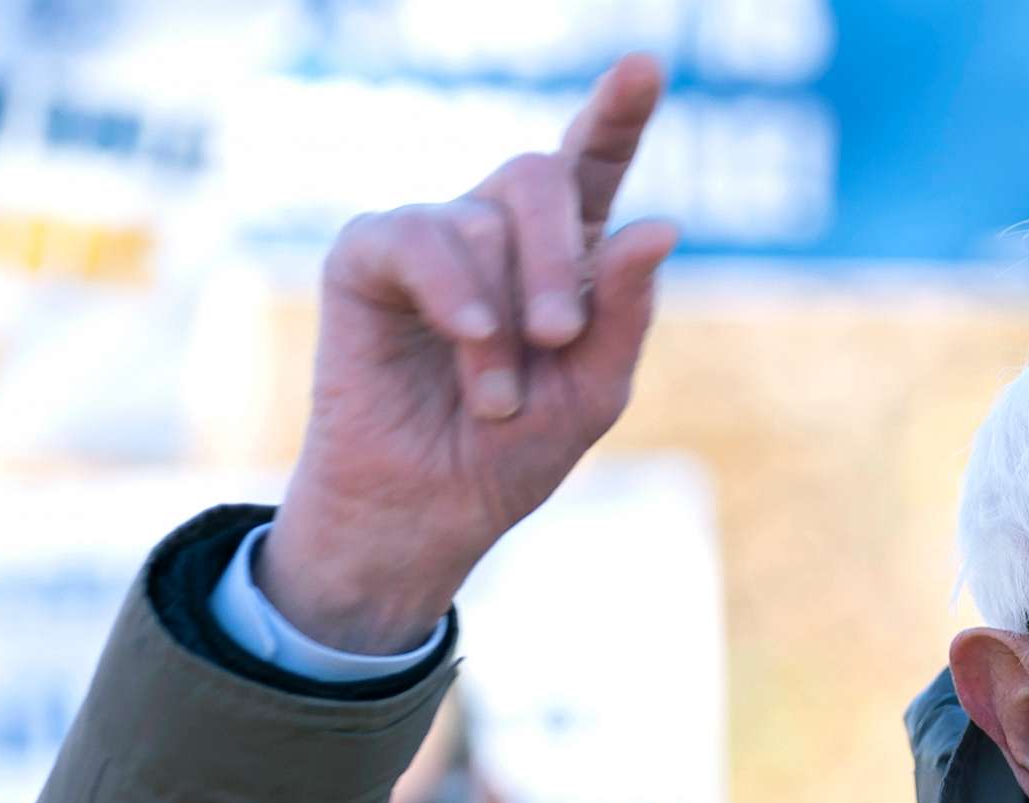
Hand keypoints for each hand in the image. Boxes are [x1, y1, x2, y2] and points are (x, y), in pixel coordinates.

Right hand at [264, 53, 679, 652]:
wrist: (428, 509)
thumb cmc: (513, 452)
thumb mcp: (593, 390)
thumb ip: (625, 311)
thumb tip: (661, 225)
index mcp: (562, 252)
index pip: (592, 162)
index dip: (617, 112)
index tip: (644, 67)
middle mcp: (496, 228)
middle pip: (539, 178)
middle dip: (557, 258)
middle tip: (559, 338)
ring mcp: (431, 236)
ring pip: (480, 225)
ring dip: (500, 324)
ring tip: (493, 398)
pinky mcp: (367, 257)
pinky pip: (415, 238)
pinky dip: (453, 291)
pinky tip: (468, 336)